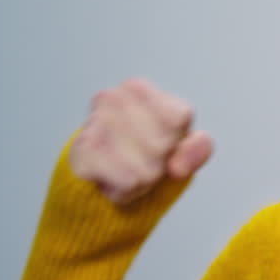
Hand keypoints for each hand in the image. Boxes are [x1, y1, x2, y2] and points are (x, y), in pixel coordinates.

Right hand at [68, 77, 213, 204]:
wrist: (95, 185)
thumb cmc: (143, 157)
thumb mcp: (183, 147)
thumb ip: (199, 148)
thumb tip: (178, 167)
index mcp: (137, 88)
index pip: (179, 118)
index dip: (177, 140)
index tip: (162, 142)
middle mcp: (112, 98)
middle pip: (163, 145)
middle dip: (159, 163)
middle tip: (139, 160)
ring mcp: (94, 124)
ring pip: (147, 169)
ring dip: (142, 181)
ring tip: (125, 170)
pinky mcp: (81, 154)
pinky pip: (128, 183)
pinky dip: (125, 191)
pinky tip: (110, 180)